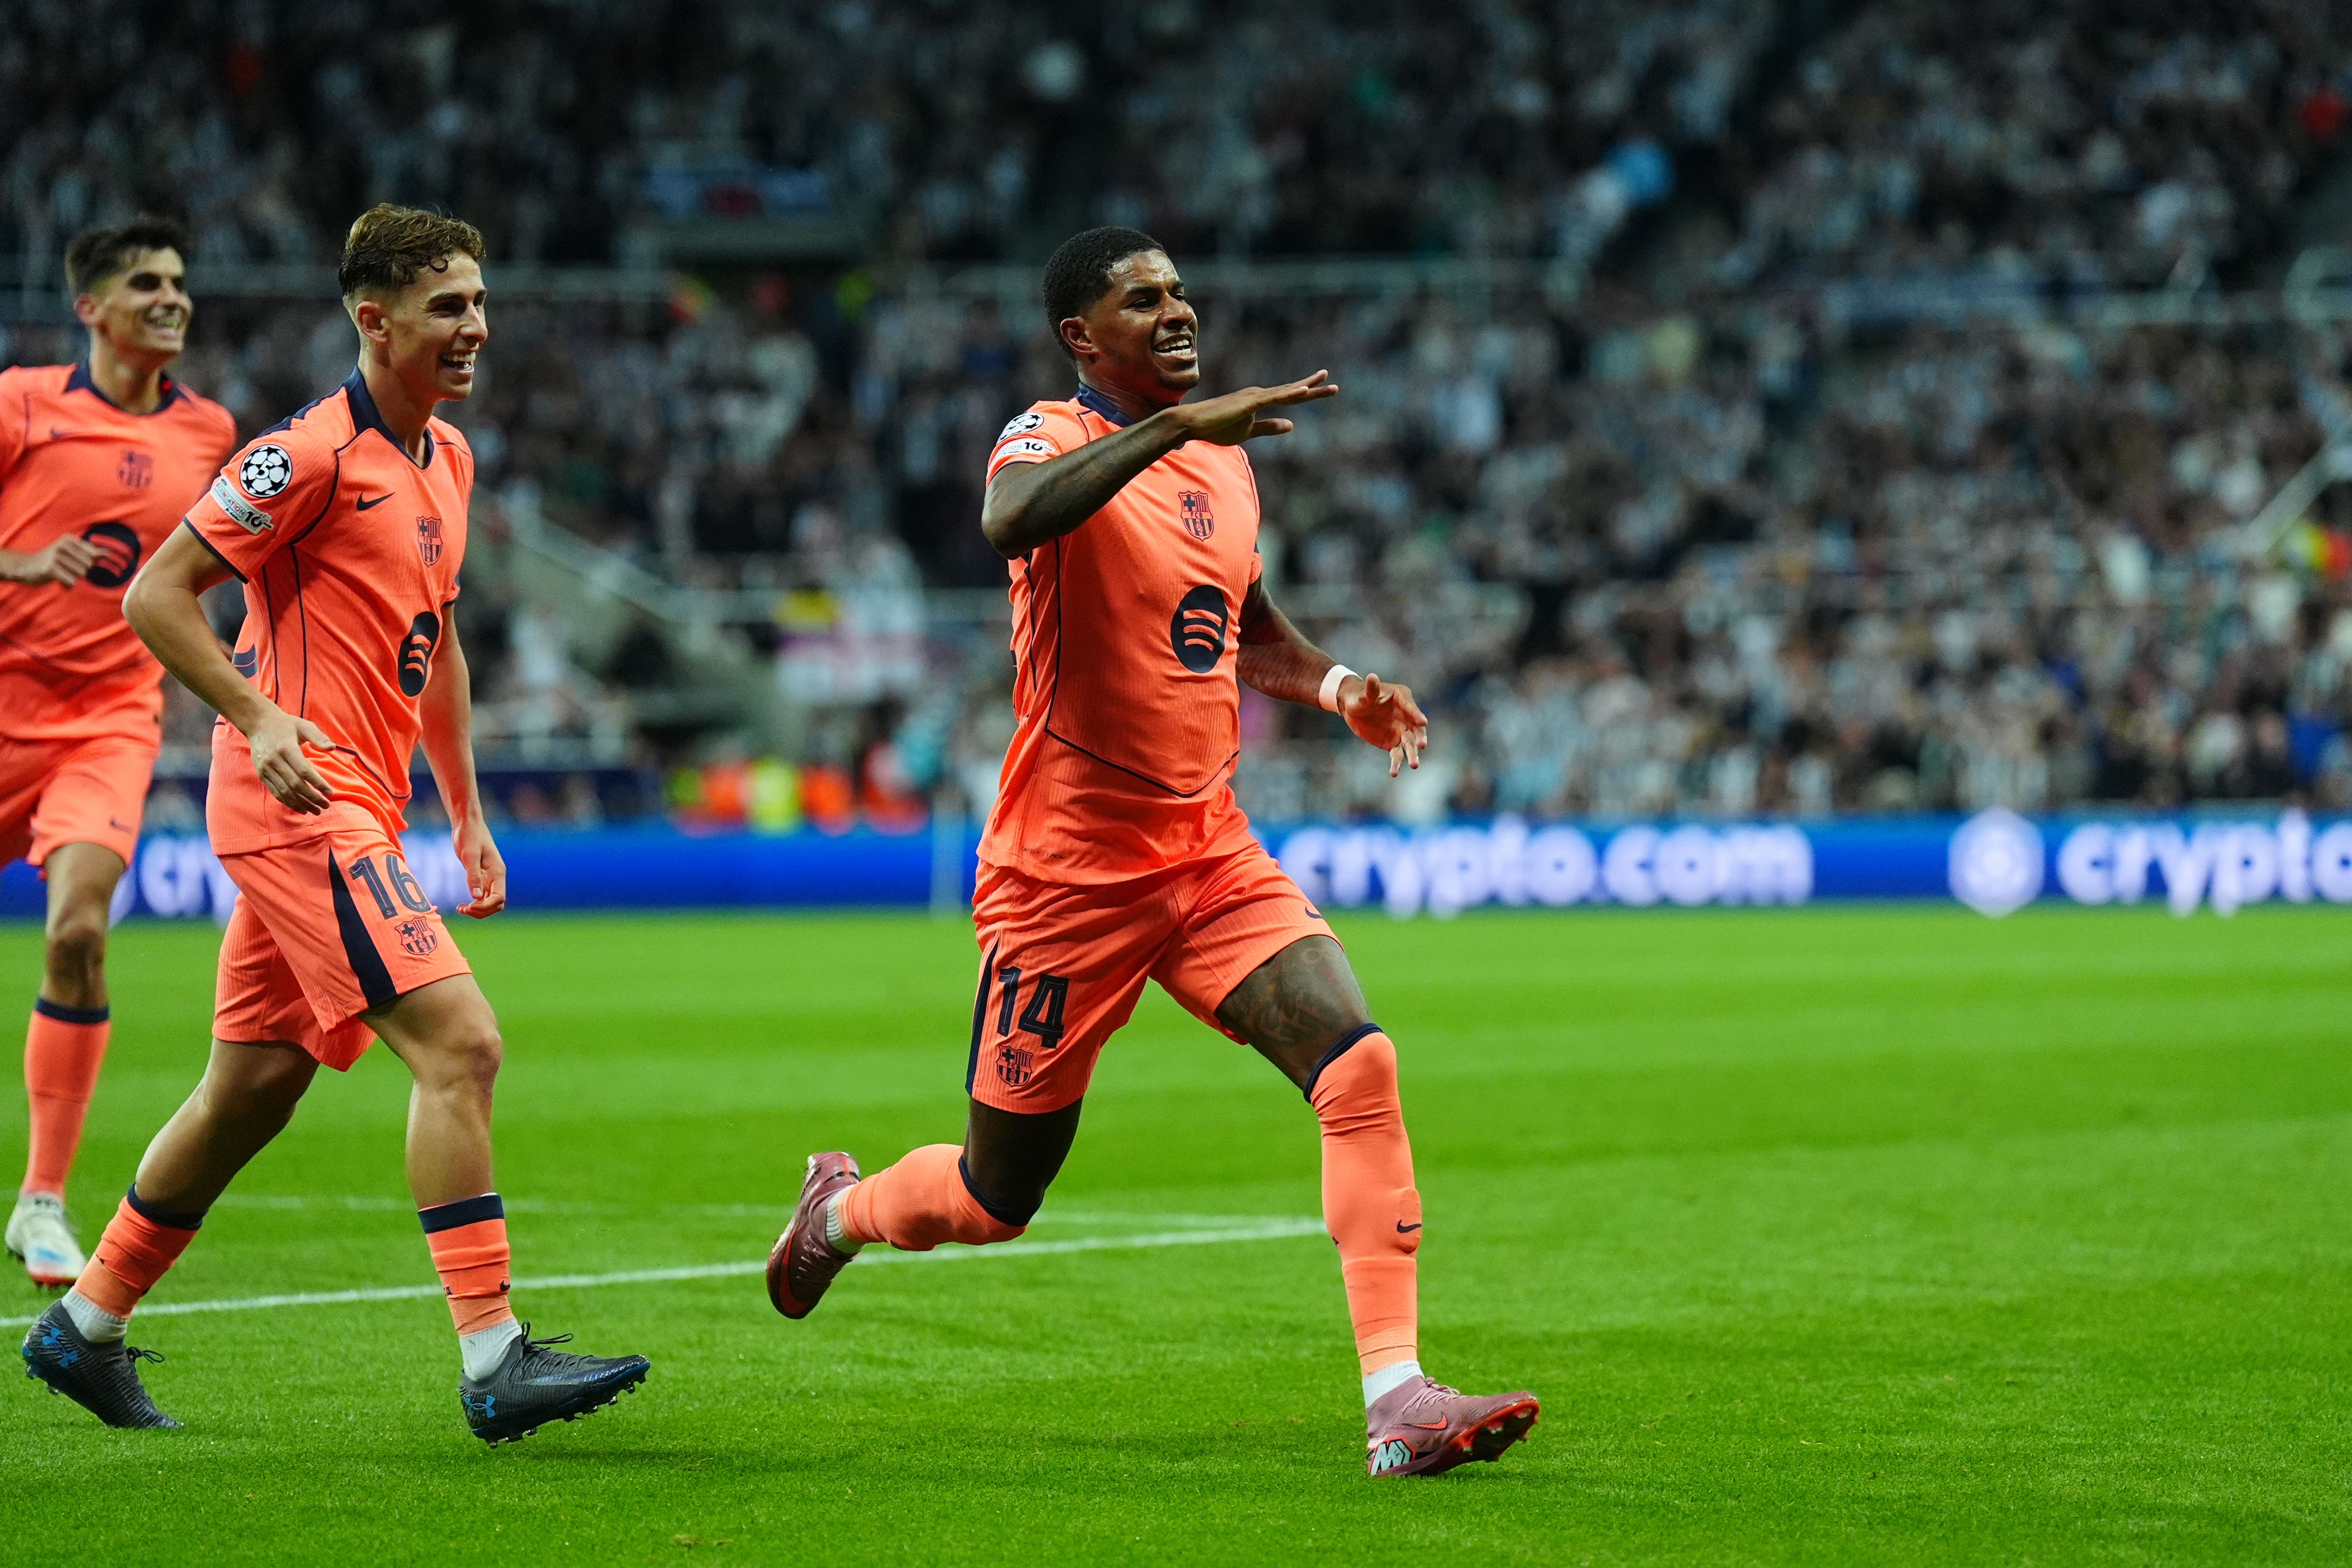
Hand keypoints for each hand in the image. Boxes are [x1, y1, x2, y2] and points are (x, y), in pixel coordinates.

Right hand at [4, 535, 104, 586]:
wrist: (25, 567)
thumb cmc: (52, 561)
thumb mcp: (70, 554)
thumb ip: (90, 553)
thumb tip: (109, 553)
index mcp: (69, 539)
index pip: (94, 554)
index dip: (95, 562)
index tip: (91, 563)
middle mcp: (63, 544)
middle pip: (88, 565)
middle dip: (80, 572)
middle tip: (66, 569)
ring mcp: (56, 555)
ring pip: (81, 574)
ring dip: (72, 578)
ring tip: (60, 574)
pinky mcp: (51, 568)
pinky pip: (71, 581)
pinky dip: (67, 585)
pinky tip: (58, 581)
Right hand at [246, 706, 336, 812]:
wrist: (258, 724)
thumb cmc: (286, 725)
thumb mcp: (304, 725)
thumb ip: (318, 736)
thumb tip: (332, 748)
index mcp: (286, 749)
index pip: (304, 771)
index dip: (317, 783)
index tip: (330, 792)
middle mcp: (274, 761)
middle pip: (295, 785)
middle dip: (312, 797)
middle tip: (326, 805)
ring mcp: (266, 769)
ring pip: (285, 792)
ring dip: (301, 804)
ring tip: (316, 810)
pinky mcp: (262, 774)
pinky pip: (276, 792)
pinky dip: (288, 802)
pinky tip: (301, 808)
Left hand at [453, 821, 506, 918]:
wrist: (468, 824)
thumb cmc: (469, 836)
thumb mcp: (469, 855)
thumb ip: (473, 875)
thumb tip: (476, 897)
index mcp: (497, 872)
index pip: (499, 898)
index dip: (485, 907)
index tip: (469, 907)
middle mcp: (496, 877)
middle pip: (497, 904)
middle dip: (482, 911)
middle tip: (463, 909)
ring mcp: (490, 878)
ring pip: (491, 902)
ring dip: (479, 910)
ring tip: (461, 908)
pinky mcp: (483, 877)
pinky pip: (483, 897)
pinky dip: (475, 904)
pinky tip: (463, 904)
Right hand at [1170, 371, 1338, 445]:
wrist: (1193, 423)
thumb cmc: (1216, 427)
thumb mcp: (1248, 432)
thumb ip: (1269, 428)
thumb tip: (1292, 425)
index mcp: (1260, 400)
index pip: (1288, 397)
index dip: (1308, 393)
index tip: (1324, 388)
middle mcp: (1260, 394)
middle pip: (1292, 392)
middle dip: (1314, 388)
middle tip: (1334, 387)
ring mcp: (1255, 397)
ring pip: (1286, 392)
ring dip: (1306, 388)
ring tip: (1325, 383)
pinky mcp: (1248, 402)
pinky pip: (1273, 398)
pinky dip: (1290, 393)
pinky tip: (1304, 390)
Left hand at [1339, 673, 1430, 778]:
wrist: (1352, 708)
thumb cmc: (1359, 695)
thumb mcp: (1363, 693)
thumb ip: (1371, 689)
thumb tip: (1372, 677)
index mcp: (1402, 698)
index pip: (1411, 707)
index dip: (1416, 714)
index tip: (1423, 722)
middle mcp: (1406, 715)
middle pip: (1416, 728)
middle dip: (1419, 737)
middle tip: (1421, 745)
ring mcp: (1401, 730)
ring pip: (1409, 743)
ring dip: (1412, 754)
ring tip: (1414, 765)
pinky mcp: (1393, 742)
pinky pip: (1397, 754)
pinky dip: (1396, 763)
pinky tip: (1394, 772)